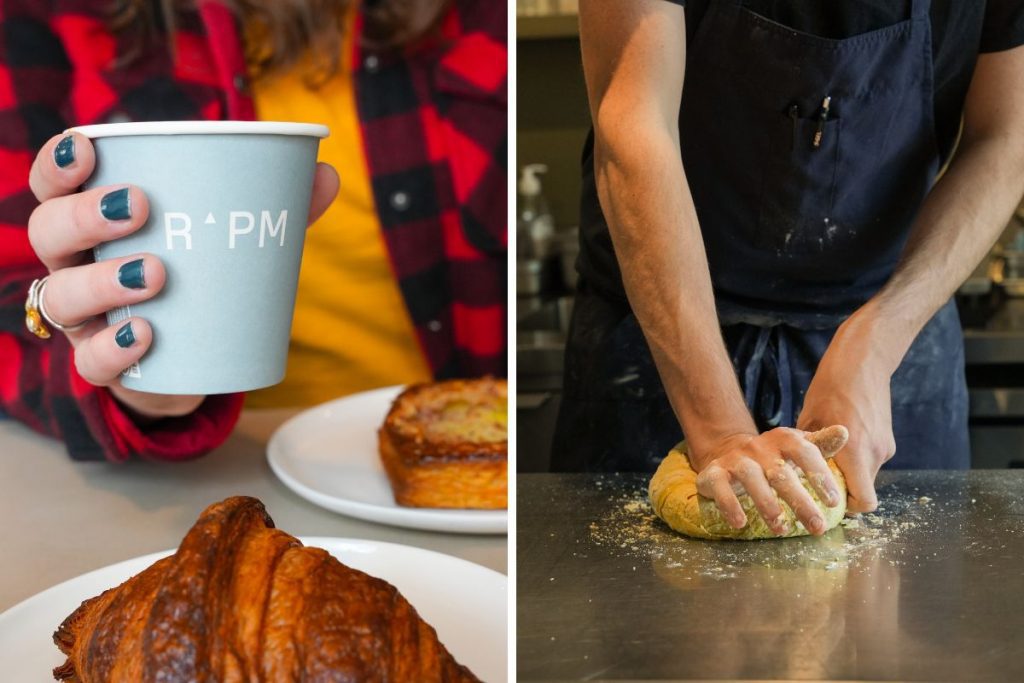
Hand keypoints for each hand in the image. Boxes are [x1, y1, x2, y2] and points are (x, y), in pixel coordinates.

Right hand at [27, 132, 339, 418]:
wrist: (197, 362)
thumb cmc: (203, 281)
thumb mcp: (233, 242)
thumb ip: (277, 207)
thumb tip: (327, 173)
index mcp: (97, 222)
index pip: (54, 184)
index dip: (57, 164)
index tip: (87, 148)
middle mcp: (76, 266)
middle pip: (48, 233)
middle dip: (84, 215)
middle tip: (139, 207)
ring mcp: (85, 319)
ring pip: (62, 297)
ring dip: (102, 281)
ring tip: (156, 272)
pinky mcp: (105, 366)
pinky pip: (91, 361)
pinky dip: (114, 347)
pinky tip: (146, 334)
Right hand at [691, 428, 842, 535]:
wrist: (727, 451)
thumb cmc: (773, 458)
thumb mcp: (797, 449)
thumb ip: (821, 444)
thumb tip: (845, 432)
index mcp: (783, 440)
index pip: (804, 453)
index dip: (819, 475)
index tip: (834, 502)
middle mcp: (759, 447)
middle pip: (780, 472)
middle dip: (800, 501)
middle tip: (817, 527)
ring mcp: (736, 459)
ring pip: (751, 477)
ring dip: (766, 503)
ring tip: (781, 528)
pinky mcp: (714, 473)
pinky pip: (720, 487)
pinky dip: (729, 504)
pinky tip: (740, 523)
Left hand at [797, 331, 895, 512]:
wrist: (863, 362)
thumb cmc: (831, 388)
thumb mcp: (809, 419)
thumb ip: (808, 448)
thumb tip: (793, 469)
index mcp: (855, 452)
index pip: (864, 501)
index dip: (847, 507)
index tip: (826, 500)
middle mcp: (875, 453)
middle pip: (863, 489)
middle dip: (843, 489)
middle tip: (818, 478)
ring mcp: (885, 446)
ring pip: (866, 474)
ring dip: (849, 472)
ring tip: (828, 455)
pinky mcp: (887, 438)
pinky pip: (871, 459)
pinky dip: (857, 458)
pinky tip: (841, 440)